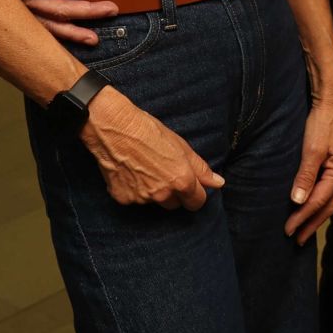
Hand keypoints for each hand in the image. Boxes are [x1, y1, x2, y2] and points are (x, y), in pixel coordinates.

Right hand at [0, 0, 117, 41]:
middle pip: (58, 10)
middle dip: (87, 11)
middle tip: (111, 9)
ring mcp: (12, 6)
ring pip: (46, 24)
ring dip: (71, 32)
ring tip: (93, 39)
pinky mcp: (10, 6)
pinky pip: (34, 24)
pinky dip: (51, 33)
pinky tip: (65, 39)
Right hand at [79, 86, 224, 209]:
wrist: (114, 127)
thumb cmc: (149, 131)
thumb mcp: (181, 146)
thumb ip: (201, 168)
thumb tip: (218, 183)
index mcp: (181, 181)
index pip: (197, 202)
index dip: (195, 194)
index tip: (189, 186)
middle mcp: (162, 194)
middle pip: (174, 205)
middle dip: (173, 194)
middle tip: (163, 172)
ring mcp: (141, 199)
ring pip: (153, 202)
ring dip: (152, 191)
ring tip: (143, 168)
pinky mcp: (122, 198)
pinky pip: (133, 199)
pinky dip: (132, 189)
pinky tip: (128, 171)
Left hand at [284, 88, 332, 244]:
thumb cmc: (324, 122)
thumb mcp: (312, 149)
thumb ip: (306, 176)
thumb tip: (297, 201)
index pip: (318, 202)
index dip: (302, 218)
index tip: (288, 230)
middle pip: (328, 207)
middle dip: (312, 224)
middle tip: (297, 240)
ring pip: (331, 200)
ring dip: (318, 215)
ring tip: (305, 228)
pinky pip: (330, 190)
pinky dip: (321, 202)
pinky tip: (313, 204)